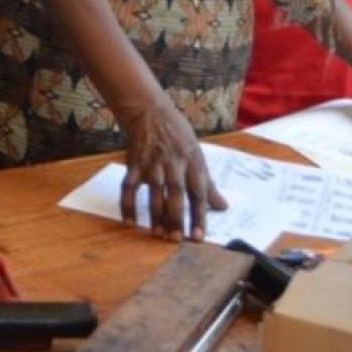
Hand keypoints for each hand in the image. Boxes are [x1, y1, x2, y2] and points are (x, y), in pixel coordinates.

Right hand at [119, 98, 225, 240]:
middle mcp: (173, 163)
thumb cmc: (178, 135)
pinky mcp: (134, 164)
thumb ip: (208, 184)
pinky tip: (130, 221)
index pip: (198, 192)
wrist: (150, 112)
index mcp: (192, 161)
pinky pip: (129, 187)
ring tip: (158, 234)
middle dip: (176, 216)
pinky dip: (128, 204)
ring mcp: (152, 163)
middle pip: (176, 192)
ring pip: (154, 192)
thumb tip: (223, 207)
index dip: (199, 215)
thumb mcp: (198, 155)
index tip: (199, 236)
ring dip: (155, 214)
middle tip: (176, 239)